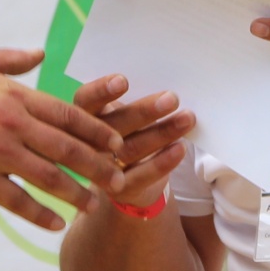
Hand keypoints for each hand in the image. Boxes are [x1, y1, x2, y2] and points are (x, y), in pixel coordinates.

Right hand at [0, 49, 124, 229]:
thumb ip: (10, 58)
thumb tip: (41, 52)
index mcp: (14, 94)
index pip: (68, 114)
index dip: (97, 131)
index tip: (117, 145)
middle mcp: (11, 122)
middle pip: (68, 148)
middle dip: (98, 166)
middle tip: (119, 181)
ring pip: (49, 177)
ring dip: (76, 194)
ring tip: (93, 206)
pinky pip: (17, 200)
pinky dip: (39, 214)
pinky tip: (55, 224)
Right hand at [72, 75, 196, 209]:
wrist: (125, 180)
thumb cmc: (126, 133)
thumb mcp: (122, 115)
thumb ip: (133, 104)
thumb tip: (163, 92)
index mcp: (82, 115)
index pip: (86, 100)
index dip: (101, 91)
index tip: (123, 81)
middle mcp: (86, 142)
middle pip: (113, 125)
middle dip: (144, 111)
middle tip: (172, 99)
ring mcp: (101, 168)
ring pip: (131, 148)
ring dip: (162, 133)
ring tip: (187, 119)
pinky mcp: (118, 189)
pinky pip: (142, 175)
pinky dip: (162, 162)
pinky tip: (180, 149)